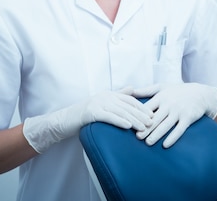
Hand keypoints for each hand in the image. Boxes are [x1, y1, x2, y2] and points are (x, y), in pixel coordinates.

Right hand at [23, 88, 153, 152]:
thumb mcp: (102, 104)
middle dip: (141, 115)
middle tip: (152, 123)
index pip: (130, 100)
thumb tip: (133, 88)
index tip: (152, 116)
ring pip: (120, 112)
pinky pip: (109, 117)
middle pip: (127, 106)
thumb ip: (118, 95)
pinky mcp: (91, 112)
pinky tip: (129, 127)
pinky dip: (120, 121)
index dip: (142, 108)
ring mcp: (97, 103)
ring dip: (134, 120)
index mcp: (109, 94)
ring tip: (144, 127)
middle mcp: (105, 96)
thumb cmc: (84, 116)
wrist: (64, 121)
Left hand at [133, 83, 216, 147]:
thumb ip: (147, 90)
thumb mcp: (163, 87)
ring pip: (166, 125)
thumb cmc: (178, 91)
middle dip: (146, 128)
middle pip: (155, 118)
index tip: (132, 124)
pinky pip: (179, 129)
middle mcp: (169, 104)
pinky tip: (166, 145)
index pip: (148, 108)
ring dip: (157, 134)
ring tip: (148, 143)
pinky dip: (173, 137)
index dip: (139, 116)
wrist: (201, 93)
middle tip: (138, 137)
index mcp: (161, 97)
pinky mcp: (188, 118)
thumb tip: (130, 92)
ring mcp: (179, 111)